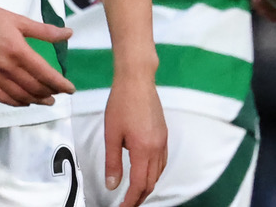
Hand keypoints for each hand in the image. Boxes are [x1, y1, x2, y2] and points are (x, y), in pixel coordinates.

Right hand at [0, 2, 74, 106]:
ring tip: (45, 101)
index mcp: (18, 50)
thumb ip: (43, 30)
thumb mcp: (16, 19)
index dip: (60, 84)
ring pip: (19, 95)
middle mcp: (7, 66)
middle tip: (58, 95)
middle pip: (34, 87)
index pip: (45, 73)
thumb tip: (68, 33)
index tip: (70, 89)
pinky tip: (22, 102)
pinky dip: (15, 103)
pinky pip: (1, 97)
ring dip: (35, 101)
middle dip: (50, 93)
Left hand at [103, 72, 166, 206]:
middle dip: (140, 196)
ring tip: (135, 192)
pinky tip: (145, 172)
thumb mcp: (112, 134)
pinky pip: (162, 162)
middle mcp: (157, 149)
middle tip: (128, 204)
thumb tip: (113, 185)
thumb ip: (112, 161)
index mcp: (143, 150)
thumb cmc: (121, 104)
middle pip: (151, 182)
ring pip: (158, 173)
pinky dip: (154, 173)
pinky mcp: (164, 135)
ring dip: (148, 186)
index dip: (131, 200)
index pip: (139, 184)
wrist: (137, 81)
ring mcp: (163, 142)